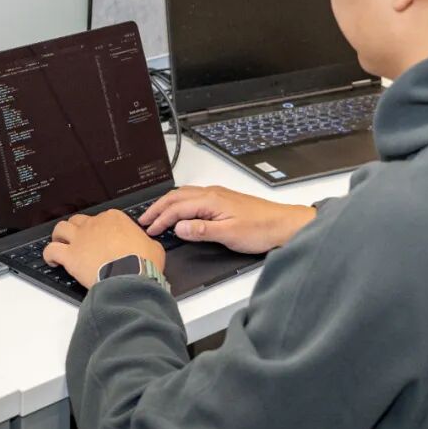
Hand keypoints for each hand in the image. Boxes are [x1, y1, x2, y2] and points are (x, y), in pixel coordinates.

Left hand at [43, 209, 164, 288]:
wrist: (130, 276)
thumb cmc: (142, 262)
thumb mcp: (154, 247)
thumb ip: (147, 243)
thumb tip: (148, 246)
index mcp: (114, 219)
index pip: (103, 218)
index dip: (102, 229)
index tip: (104, 238)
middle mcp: (94, 224)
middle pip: (79, 220)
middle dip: (78, 228)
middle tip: (80, 239)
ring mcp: (80, 238)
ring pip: (61, 228)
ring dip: (59, 235)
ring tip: (60, 243)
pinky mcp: (70, 255)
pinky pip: (51, 250)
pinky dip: (49, 254)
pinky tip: (52, 260)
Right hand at [139, 185, 314, 253]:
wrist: (284, 224)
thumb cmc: (261, 229)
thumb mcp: (229, 234)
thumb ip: (201, 231)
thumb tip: (178, 227)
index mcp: (211, 200)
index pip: (177, 208)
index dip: (160, 220)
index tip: (149, 230)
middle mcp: (213, 193)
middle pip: (176, 197)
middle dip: (157, 208)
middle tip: (144, 221)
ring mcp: (218, 195)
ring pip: (184, 195)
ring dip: (168, 205)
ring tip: (156, 216)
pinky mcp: (223, 200)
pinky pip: (194, 197)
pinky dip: (180, 204)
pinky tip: (179, 212)